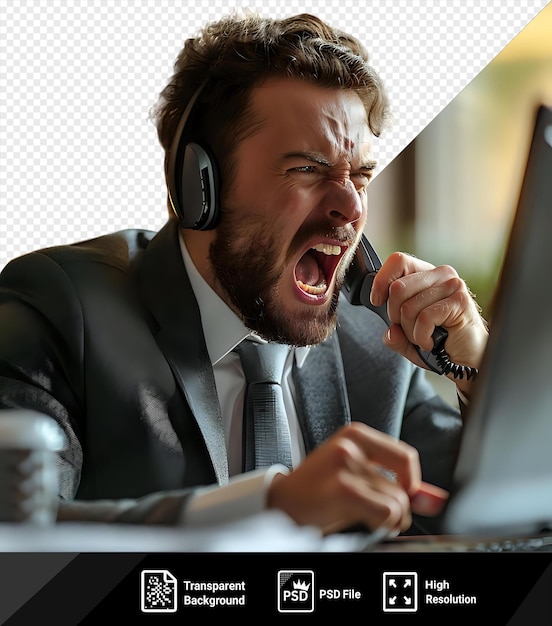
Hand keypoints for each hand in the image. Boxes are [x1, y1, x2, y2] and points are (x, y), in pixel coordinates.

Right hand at [266, 422, 447, 535]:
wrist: (282, 504)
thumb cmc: (319, 490)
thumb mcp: (359, 476)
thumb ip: (398, 483)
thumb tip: (436, 499)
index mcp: (356, 434)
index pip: (407, 457)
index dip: (411, 484)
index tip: (400, 496)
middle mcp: (351, 444)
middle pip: (404, 484)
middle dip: (399, 509)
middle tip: (378, 514)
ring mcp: (346, 464)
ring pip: (397, 502)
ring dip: (389, 520)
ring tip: (365, 517)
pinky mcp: (344, 489)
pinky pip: (386, 512)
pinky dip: (382, 523)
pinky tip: (363, 521)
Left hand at [369, 252, 488, 395]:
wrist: (466, 361)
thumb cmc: (439, 343)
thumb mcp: (406, 338)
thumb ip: (393, 334)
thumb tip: (391, 331)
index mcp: (426, 275)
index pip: (398, 261)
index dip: (381, 281)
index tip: (377, 301)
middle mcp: (440, 275)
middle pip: (397, 288)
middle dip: (395, 316)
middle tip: (410, 329)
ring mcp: (452, 286)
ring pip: (408, 307)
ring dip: (411, 331)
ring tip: (425, 337)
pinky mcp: (460, 301)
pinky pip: (424, 318)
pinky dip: (422, 337)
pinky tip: (432, 342)